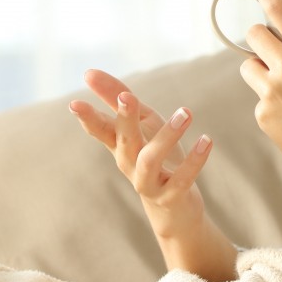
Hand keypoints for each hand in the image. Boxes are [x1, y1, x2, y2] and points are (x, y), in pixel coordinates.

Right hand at [69, 70, 211, 239]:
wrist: (174, 209)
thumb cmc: (157, 158)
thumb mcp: (143, 124)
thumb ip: (118, 98)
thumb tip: (89, 72)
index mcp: (122, 145)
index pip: (101, 130)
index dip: (88, 118)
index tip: (75, 103)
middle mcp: (130, 164)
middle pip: (123, 141)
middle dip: (124, 119)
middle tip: (127, 96)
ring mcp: (148, 182)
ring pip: (150, 160)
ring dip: (167, 135)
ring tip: (186, 112)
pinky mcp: (171, 195)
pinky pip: (182, 178)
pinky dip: (195, 160)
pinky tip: (207, 140)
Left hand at [237, 0, 281, 183]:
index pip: (278, 9)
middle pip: (254, 34)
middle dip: (262, 33)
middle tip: (278, 41)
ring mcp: (271, 93)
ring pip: (247, 64)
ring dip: (259, 64)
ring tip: (281, 74)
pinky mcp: (262, 116)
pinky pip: (257, 96)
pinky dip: (268, 95)